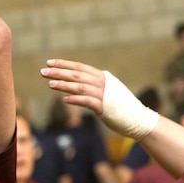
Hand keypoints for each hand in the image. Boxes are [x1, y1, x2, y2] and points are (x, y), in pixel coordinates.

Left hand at [41, 59, 158, 139]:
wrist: (140, 120)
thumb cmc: (123, 108)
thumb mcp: (108, 94)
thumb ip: (95, 89)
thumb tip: (79, 88)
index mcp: (104, 77)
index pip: (80, 67)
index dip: (64, 64)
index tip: (50, 62)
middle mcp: (104, 83)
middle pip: (77, 75)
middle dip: (59, 72)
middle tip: (43, 71)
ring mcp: (105, 95)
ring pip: (80, 86)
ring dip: (64, 84)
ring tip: (50, 84)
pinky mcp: (106, 107)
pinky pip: (88, 101)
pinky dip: (76, 99)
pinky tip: (65, 99)